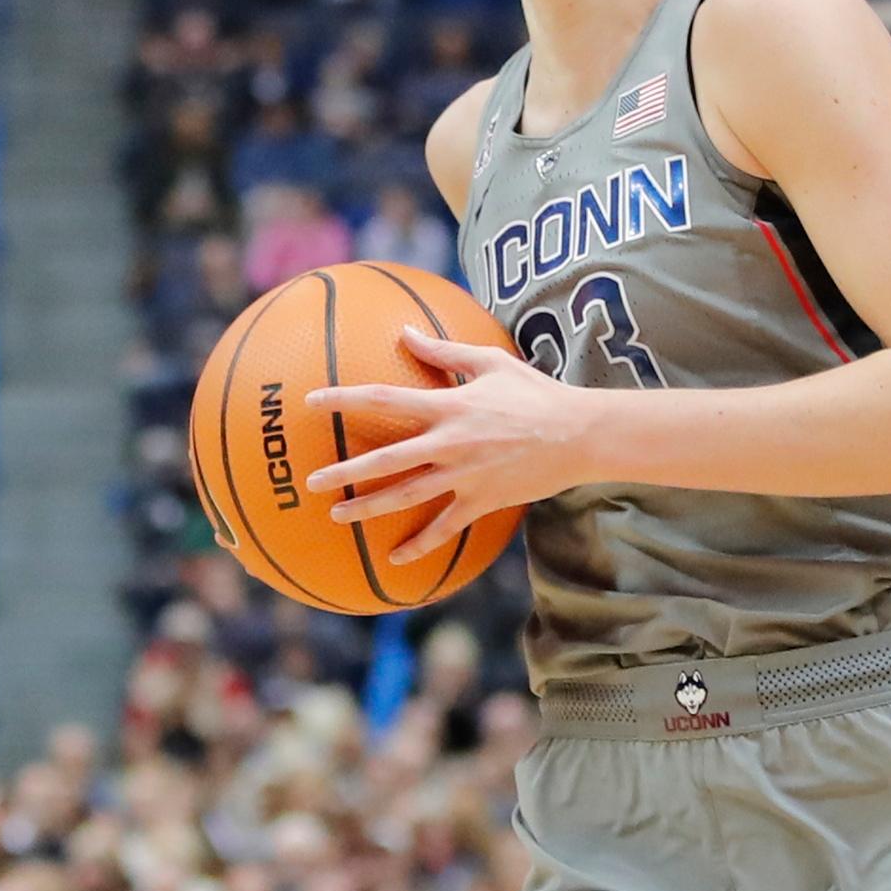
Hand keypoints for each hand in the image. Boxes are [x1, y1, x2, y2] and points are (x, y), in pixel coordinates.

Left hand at [302, 326, 589, 565]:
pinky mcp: (482, 500)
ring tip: (337, 515)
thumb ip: (444, 352)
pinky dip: (419, 544)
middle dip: (344, 471)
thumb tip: (405, 331)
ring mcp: (465, 476)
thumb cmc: (536, 392)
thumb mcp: (491, 362)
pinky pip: (445, 528)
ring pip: (407, 497)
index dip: (345, 398)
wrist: (579, 435)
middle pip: (386, 460)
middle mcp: (450, 444)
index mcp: (448, 407)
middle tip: (311, 481)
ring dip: (369, 507)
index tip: (312, 401)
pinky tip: (394, 558)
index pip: (385, 400)